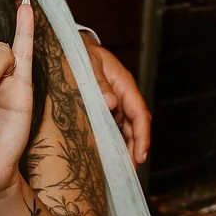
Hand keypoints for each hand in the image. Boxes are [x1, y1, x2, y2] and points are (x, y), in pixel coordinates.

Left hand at [80, 38, 149, 164]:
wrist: (72, 45)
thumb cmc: (81, 52)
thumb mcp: (88, 64)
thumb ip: (99, 83)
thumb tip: (111, 103)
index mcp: (124, 83)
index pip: (139, 113)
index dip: (142, 136)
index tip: (140, 155)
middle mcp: (123, 94)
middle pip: (136, 124)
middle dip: (137, 148)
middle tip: (131, 170)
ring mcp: (116, 100)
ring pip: (127, 127)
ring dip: (127, 147)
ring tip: (124, 168)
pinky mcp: (106, 106)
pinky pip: (115, 125)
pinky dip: (115, 140)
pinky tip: (110, 154)